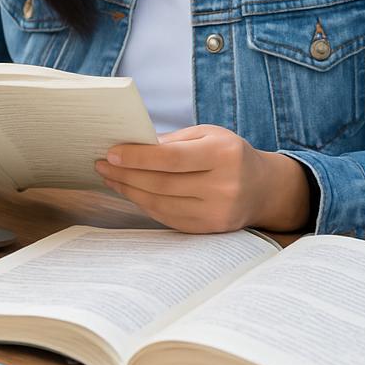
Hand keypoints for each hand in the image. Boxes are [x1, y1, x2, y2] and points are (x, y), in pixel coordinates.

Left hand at [94, 125, 310, 233]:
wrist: (263, 188)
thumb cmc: (228, 153)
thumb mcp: (208, 134)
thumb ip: (173, 141)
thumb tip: (131, 145)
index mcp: (223, 154)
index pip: (171, 159)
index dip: (137, 157)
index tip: (111, 153)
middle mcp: (223, 186)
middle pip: (162, 184)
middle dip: (126, 174)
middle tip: (101, 164)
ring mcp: (217, 212)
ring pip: (161, 203)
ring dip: (130, 191)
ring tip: (110, 177)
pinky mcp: (210, 230)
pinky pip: (168, 218)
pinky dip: (145, 204)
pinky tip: (130, 192)